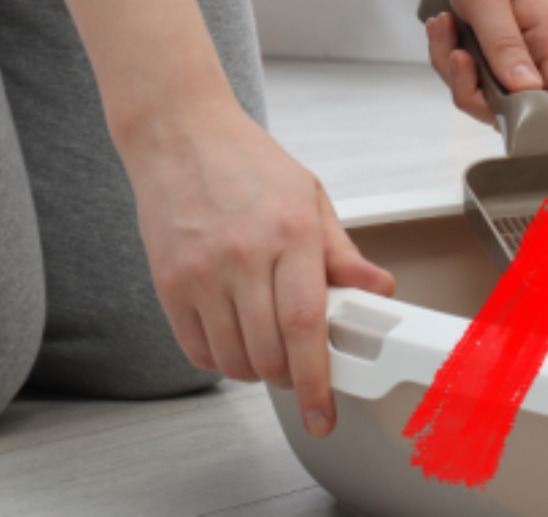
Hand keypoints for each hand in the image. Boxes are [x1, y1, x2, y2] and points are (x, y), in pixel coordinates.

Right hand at [121, 97, 394, 438]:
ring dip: (256, 371)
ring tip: (269, 349)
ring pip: (232, 359)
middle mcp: (244, 256)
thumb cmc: (247, 163)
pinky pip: (196, 349)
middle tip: (301, 373)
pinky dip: (220, 359)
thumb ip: (343, 253)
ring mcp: (201, 272)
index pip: (306, 326)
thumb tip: (379, 289)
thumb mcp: (310, 197)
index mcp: (290, 233)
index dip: (318, 379)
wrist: (179, 134)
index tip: (324, 412)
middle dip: (290, 380)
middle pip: (268, 354)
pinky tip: (234, 338)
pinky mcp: (168, 283)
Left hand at [426, 0, 547, 125]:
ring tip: (445, 26)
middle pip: (518, 107)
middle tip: (457, 56)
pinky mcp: (494, 48)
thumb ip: (505, 46)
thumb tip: (526, 91)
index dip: (538, 117)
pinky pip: (470, 74)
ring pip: (486, 93)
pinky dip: (449, 56)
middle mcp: (538, 50)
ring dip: (454, 70)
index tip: (496, 103)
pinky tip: (444, 25)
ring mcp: (516, 51)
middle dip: (474, 91)